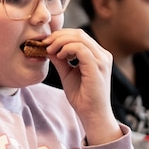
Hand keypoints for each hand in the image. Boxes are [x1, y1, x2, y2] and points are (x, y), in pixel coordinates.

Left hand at [43, 28, 121, 144]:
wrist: (92, 115)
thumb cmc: (82, 97)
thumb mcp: (67, 74)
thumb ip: (60, 60)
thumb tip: (48, 47)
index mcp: (98, 55)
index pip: (79, 35)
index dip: (61, 35)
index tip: (46, 42)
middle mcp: (103, 55)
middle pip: (79, 33)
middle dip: (59, 36)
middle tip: (45, 43)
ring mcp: (102, 60)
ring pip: (79, 38)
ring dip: (60, 41)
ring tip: (50, 50)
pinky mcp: (97, 66)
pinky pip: (80, 48)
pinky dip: (66, 49)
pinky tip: (60, 57)